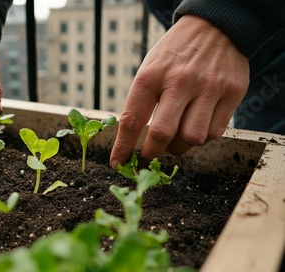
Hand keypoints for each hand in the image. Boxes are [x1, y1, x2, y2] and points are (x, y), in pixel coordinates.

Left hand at [110, 15, 249, 168]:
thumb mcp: (150, 69)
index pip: (132, 120)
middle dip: (151, 154)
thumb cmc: (174, 55)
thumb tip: (132, 142)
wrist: (214, 26)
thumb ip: (142, 102)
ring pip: (192, 138)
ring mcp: (208, 87)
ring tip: (176, 137)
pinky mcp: (232, 93)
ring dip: (180, 147)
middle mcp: (179, 81)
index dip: (123, 147)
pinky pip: (214, 133)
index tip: (119, 164)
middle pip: (163, 134)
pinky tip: (197, 124)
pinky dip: (203, 137)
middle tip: (148, 158)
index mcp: (151, 76)